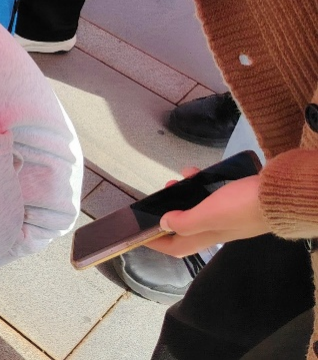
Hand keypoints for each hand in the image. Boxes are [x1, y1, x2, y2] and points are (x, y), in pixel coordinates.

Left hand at [145, 166, 269, 256]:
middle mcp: (216, 229)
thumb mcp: (208, 215)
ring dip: (183, 196)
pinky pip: (212, 193)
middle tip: (158, 196)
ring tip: (175, 181)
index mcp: (206, 237)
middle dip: (168, 213)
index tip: (138, 233)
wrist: (280, 195)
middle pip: (184, 227)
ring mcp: (228, 215)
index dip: (155, 242)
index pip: (175, 247)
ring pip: (197, 208)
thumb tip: (164, 223)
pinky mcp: (237, 200)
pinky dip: (201, 184)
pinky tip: (195, 171)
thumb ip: (185, 221)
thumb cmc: (241, 206)